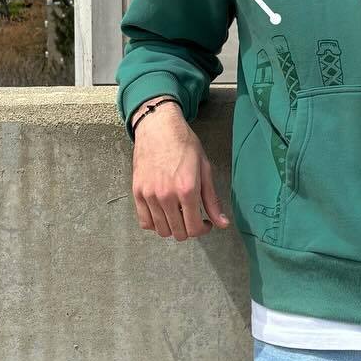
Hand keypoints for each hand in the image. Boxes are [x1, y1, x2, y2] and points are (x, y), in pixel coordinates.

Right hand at [131, 102, 230, 240]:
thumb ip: (212, 199)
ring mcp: (149, 195)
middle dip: (189, 229)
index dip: (203, 230)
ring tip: (178, 214)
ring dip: (173, 227)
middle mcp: (166, 196)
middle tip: (193, 217)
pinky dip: (155, 223)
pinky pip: (145, 221)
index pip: (194, 228)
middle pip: (178, 233)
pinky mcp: (137, 192)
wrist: (158, 127)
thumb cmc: (184, 144)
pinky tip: (164, 213)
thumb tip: (222, 223)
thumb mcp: (204, 169)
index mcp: (187, 190)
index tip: (206, 223)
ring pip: (161, 230)